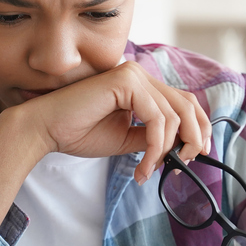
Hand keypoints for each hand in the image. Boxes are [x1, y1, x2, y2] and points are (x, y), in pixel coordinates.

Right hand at [19, 61, 210, 183]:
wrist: (46, 129)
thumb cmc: (80, 132)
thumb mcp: (128, 138)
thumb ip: (154, 137)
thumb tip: (182, 147)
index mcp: (141, 85)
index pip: (184, 101)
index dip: (199, 126)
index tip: (198, 153)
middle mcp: (139, 74)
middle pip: (187, 104)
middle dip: (193, 137)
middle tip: (184, 163)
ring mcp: (133, 74)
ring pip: (174, 115)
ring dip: (166, 150)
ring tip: (148, 170)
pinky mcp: (125, 81)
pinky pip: (157, 119)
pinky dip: (155, 147)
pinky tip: (143, 165)